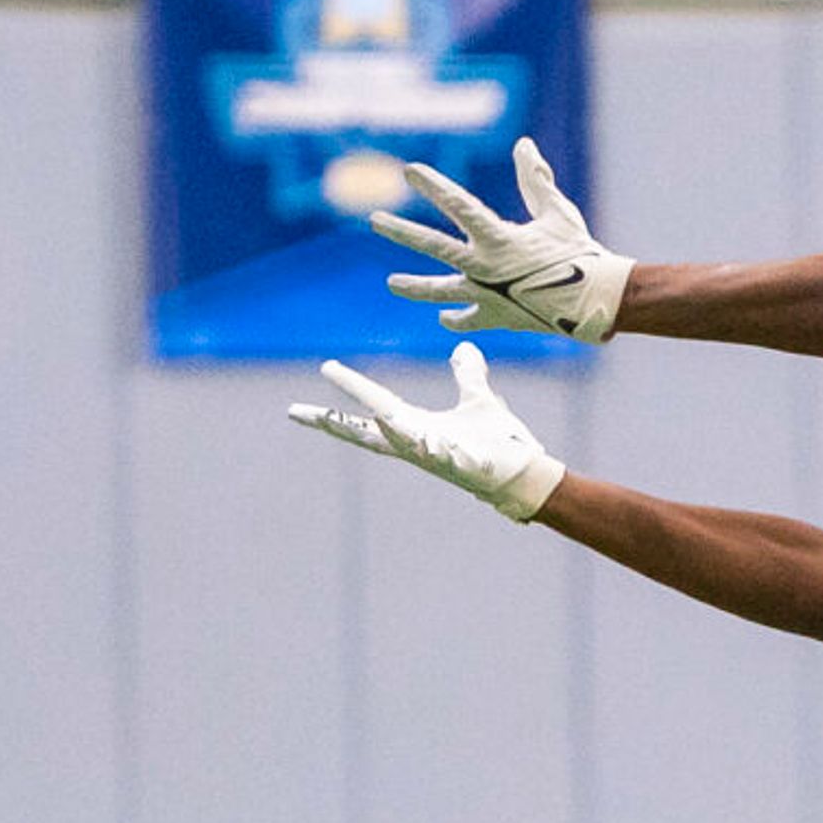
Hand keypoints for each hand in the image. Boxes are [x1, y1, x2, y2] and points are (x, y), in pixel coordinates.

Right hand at [286, 342, 568, 521]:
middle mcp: (419, 444)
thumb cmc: (500, 443)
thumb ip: (468, 376)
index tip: (324, 367)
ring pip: (400, 445)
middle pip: (367, 433)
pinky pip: (441, 456)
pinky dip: (427, 447)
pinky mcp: (463, 467)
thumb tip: (463, 348)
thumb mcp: (480, 400)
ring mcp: (438, 458)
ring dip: (382, 431)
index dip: (351, 388)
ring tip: (353, 416)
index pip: (376, 405)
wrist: (525, 474)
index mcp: (419, 426)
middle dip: (333, 421)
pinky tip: (417, 438)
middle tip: (296, 412)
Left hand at [372, 137, 632, 338]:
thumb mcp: (558, 212)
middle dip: (401, 231)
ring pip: (441, 290)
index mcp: (499, 237)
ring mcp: (488, 293)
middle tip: (375, 221)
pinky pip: (469, 318)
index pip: (458, 204)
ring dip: (414, 287)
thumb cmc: (581, 253)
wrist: (598, 301)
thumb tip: (523, 145)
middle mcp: (485, 265)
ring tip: (391, 284)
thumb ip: (535, 179)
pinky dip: (457, 317)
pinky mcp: (498, 315)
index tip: (410, 171)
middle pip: (434, 246)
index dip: (433, 186)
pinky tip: (443, 317)